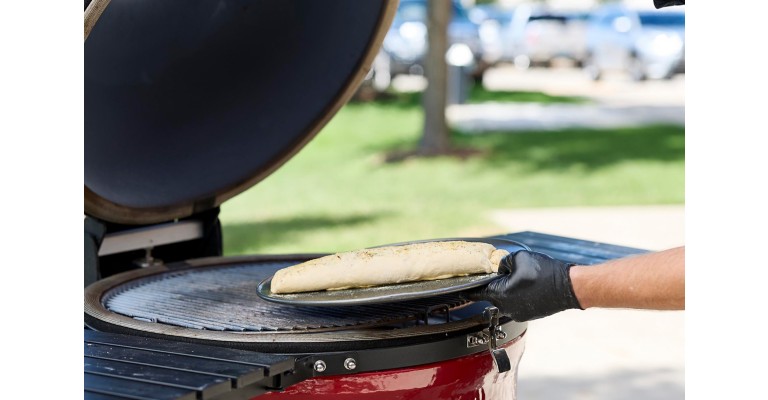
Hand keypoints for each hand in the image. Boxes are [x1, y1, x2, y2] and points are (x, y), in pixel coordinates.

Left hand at [464, 250, 582, 321]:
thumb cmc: (544, 272)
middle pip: (492, 295)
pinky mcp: (529, 314)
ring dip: (508, 290)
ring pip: (505, 299)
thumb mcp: (518, 258)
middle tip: (502, 273)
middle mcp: (506, 307)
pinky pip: (517, 303)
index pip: (475, 293)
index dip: (467, 288)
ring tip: (522, 278)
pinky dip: (519, 295)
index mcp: (499, 294)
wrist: (569, 287)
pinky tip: (530, 286)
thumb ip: (503, 262)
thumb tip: (499, 267)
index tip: (458, 288)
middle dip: (494, 284)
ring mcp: (518, 313)